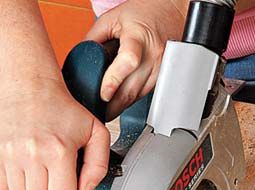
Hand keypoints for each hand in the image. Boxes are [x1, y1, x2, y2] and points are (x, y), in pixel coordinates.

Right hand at [0, 79, 109, 189]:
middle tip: (54, 181)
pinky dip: (14, 188)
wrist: (31, 89)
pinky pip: (2, 189)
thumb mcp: (96, 133)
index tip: (67, 188)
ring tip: (40, 176)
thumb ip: (98, 166)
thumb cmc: (63, 111)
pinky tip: (24, 175)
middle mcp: (32, 154)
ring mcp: (10, 154)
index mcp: (59, 152)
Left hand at [86, 0, 186, 119]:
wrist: (172, 12)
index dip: (114, 81)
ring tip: (108, 109)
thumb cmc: (144, 13)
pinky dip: (132, 99)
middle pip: (132, 89)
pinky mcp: (163, 77)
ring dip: (122, 106)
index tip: (104, 94)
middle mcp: (152, 55)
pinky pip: (145, 94)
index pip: (128, 62)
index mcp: (138, 38)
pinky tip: (122, 99)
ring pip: (138, 97)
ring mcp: (160, 68)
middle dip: (113, 106)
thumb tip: (82, 60)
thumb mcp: (113, 18)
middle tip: (100, 113)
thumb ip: (94, 38)